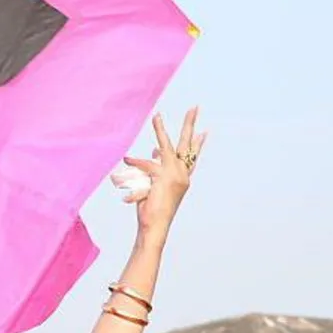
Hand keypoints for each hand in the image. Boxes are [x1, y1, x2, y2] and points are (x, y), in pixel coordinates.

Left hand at [121, 108, 204, 238]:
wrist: (154, 226)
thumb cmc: (152, 209)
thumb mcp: (154, 186)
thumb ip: (157, 168)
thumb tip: (156, 150)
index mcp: (181, 178)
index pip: (192, 157)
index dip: (198, 144)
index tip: (205, 131)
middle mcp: (182, 175)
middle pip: (188, 145)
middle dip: (190, 125)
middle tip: (195, 107)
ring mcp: (174, 175)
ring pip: (166, 146)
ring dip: (160, 130)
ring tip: (157, 115)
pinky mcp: (163, 178)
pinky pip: (147, 164)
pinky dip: (136, 163)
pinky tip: (126, 160)